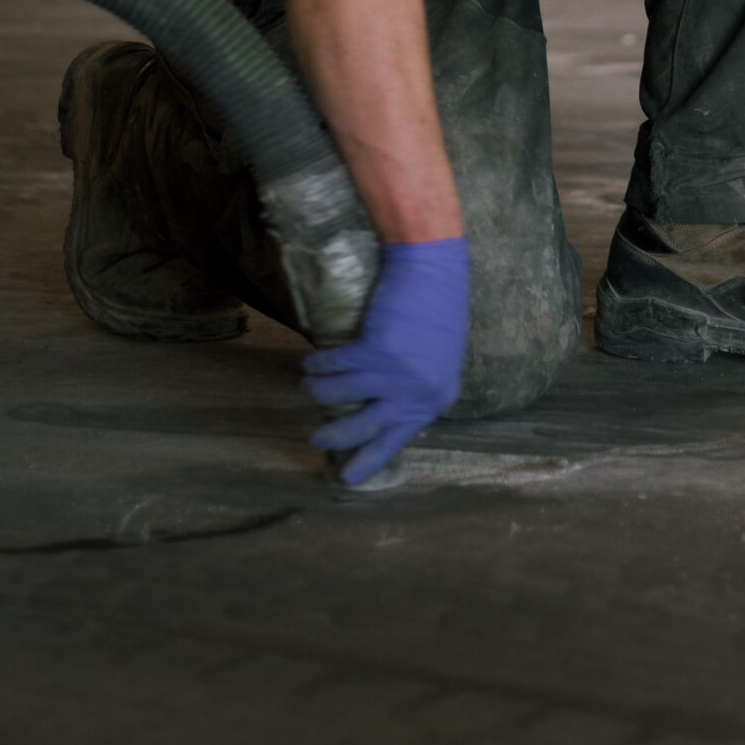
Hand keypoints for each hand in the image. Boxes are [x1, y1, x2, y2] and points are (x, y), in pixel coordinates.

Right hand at [303, 235, 469, 484]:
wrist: (432, 266)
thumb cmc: (439, 308)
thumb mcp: (439, 359)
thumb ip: (417, 387)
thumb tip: (388, 407)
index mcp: (435, 399)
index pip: (397, 440)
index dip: (369, 459)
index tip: (347, 477)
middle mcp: (415, 392)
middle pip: (363, 429)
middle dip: (334, 438)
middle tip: (315, 439)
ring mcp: (394, 372)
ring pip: (338, 395)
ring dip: (316, 391)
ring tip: (306, 385)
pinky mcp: (373, 349)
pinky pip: (333, 365)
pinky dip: (317, 364)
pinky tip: (310, 362)